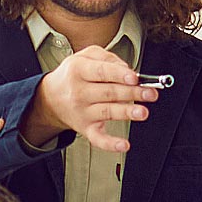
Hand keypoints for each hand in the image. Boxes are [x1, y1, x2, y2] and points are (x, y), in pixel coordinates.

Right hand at [24, 44, 153, 153]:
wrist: (50, 97)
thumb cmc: (72, 75)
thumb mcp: (84, 56)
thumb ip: (106, 57)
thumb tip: (126, 68)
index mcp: (79, 71)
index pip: (102, 72)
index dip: (119, 75)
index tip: (135, 77)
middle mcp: (79, 92)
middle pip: (109, 92)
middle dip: (132, 93)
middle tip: (150, 93)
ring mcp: (83, 112)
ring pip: (108, 112)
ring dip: (126, 112)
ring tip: (142, 112)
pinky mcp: (85, 128)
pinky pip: (98, 138)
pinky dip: (111, 143)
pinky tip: (123, 145)